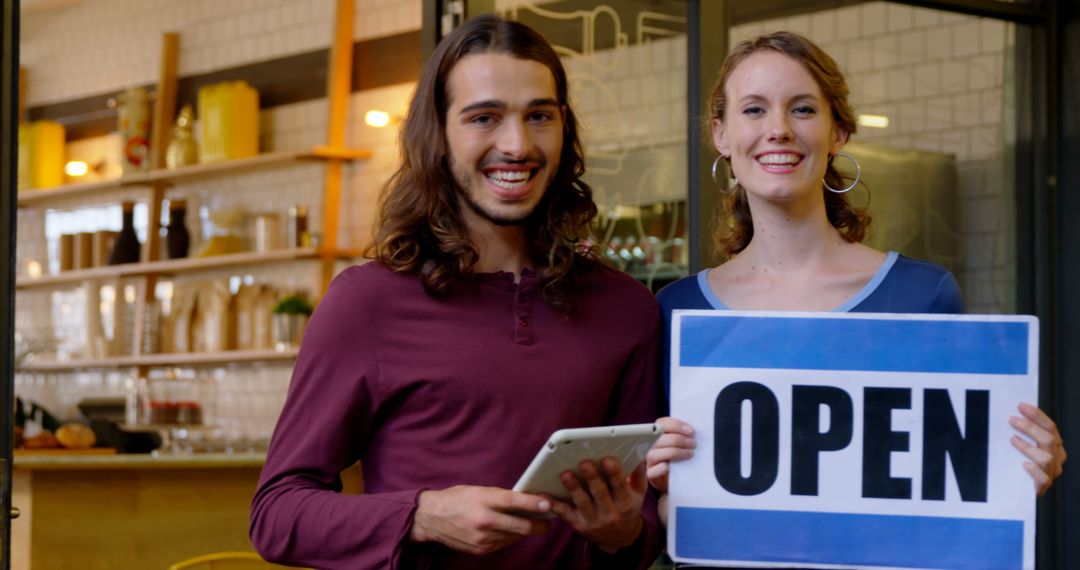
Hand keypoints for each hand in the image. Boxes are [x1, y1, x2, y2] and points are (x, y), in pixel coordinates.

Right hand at [409, 486, 551, 554]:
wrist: (431, 519)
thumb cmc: (456, 499)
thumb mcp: (477, 490)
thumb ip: (500, 496)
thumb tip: (524, 500)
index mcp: (483, 500)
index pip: (513, 502)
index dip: (532, 503)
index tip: (547, 504)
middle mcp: (484, 521)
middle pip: (520, 527)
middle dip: (538, 526)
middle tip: (547, 522)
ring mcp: (482, 539)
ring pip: (515, 537)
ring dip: (524, 531)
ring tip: (529, 523)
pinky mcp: (480, 550)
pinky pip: (504, 544)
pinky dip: (510, 537)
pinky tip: (509, 530)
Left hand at [548, 457, 646, 553]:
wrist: (619, 539)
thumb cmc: (627, 508)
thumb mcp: (638, 493)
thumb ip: (638, 474)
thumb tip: (639, 453)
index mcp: (626, 503)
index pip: (621, 486)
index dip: (615, 473)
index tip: (608, 459)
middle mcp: (611, 514)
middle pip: (600, 494)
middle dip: (592, 478)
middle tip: (585, 462)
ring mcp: (593, 521)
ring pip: (582, 503)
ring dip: (573, 488)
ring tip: (566, 474)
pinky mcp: (578, 525)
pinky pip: (565, 514)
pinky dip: (554, 505)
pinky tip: (545, 495)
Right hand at [645, 416, 695, 492]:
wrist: (678, 478)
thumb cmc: (681, 457)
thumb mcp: (682, 444)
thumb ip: (684, 435)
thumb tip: (694, 431)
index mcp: (657, 433)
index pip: (662, 423)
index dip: (676, 425)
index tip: (691, 431)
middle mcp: (650, 445)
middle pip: (658, 437)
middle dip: (678, 439)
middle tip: (693, 444)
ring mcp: (649, 461)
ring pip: (654, 453)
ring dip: (674, 452)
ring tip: (690, 453)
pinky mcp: (651, 475)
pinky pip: (651, 471)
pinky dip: (662, 468)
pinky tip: (671, 467)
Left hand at [1010, 403, 1065, 495]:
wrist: (1018, 487)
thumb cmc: (1020, 461)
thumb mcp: (1024, 444)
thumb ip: (1024, 432)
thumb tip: (1013, 415)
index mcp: (1055, 445)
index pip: (1050, 427)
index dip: (1037, 415)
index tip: (1020, 406)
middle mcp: (1057, 457)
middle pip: (1049, 439)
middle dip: (1030, 427)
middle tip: (1011, 420)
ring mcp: (1052, 472)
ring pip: (1046, 458)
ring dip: (1028, 447)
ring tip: (1012, 439)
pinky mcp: (1044, 485)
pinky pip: (1043, 478)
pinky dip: (1034, 471)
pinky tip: (1024, 464)